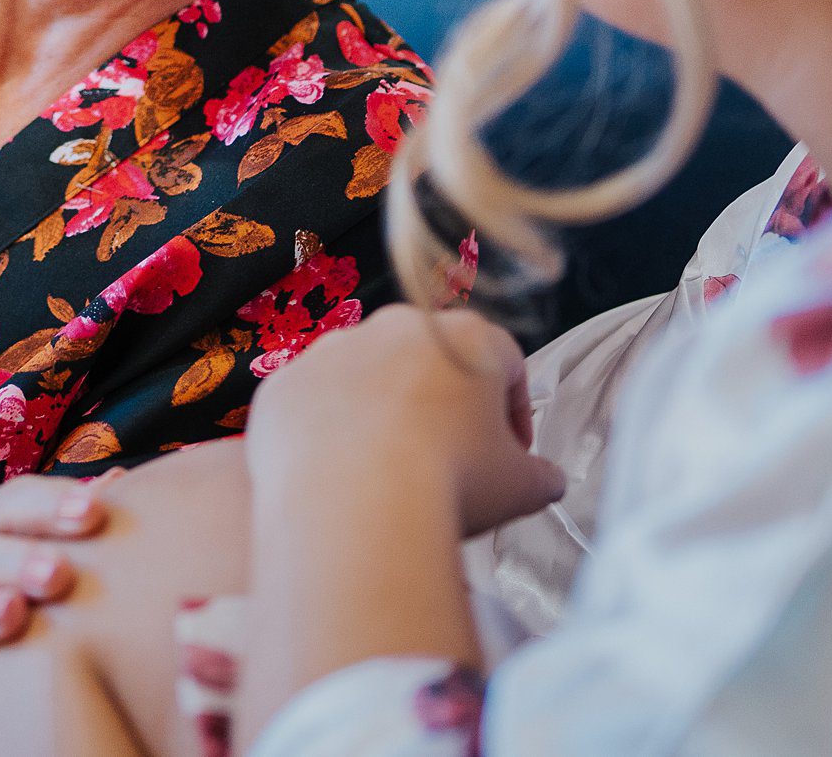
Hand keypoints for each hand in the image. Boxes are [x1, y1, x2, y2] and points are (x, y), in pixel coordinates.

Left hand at [247, 306, 563, 537]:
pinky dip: (326, 435)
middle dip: (444, 408)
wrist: (352, 505)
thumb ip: (542, 475)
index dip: (513, 413)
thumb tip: (547, 479)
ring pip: (367, 380)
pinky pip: (312, 406)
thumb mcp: (521, 487)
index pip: (505, 363)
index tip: (513, 454)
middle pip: (432, 364)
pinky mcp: (284, 383)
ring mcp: (332, 350)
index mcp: (466, 337)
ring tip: (389, 476)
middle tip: (451, 463)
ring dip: (381, 417)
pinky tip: (339, 480)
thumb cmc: (451, 485)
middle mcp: (396, 326)